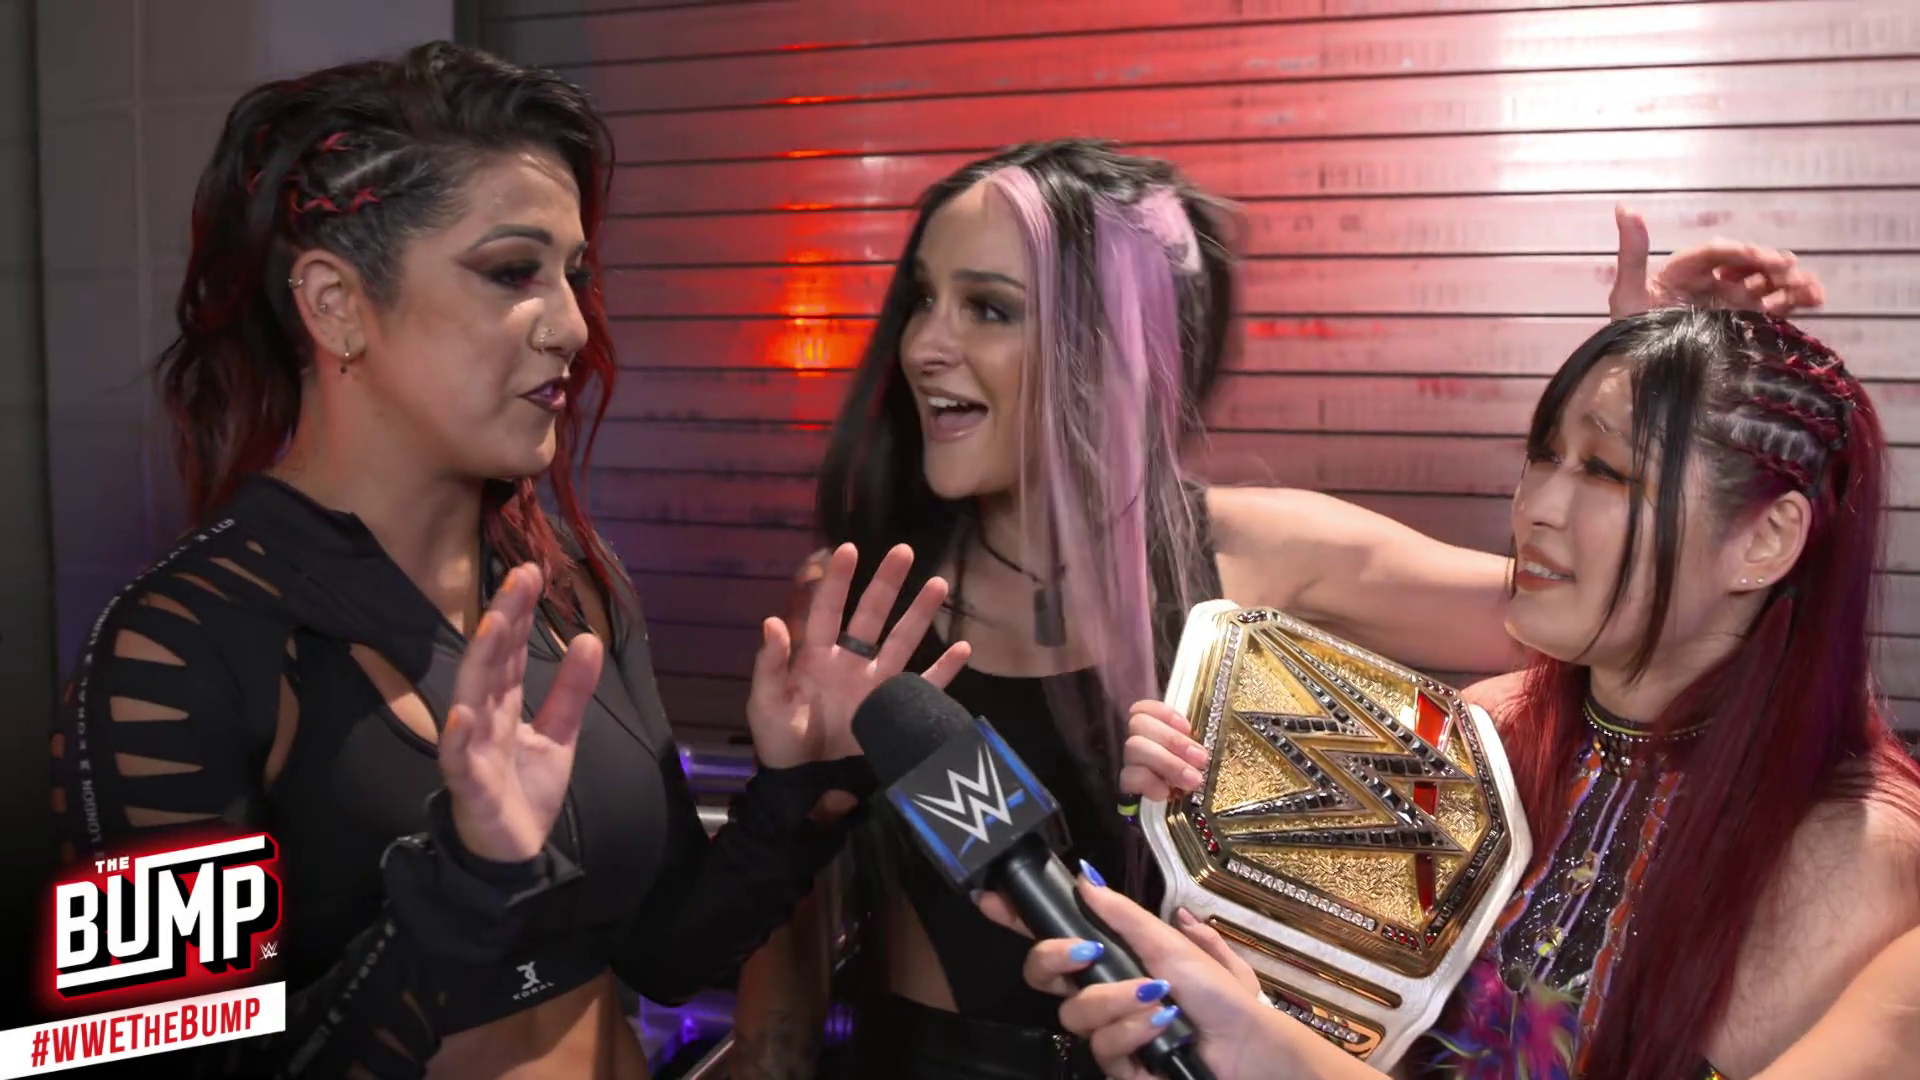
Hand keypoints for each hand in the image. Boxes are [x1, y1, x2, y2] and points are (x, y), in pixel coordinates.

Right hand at [440, 564, 605, 862]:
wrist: (513, 853)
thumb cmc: (525, 790)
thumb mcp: (559, 735)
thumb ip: (571, 690)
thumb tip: (589, 639)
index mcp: (502, 706)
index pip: (509, 650)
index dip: (519, 611)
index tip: (532, 570)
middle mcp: (482, 719)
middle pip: (491, 661)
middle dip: (503, 618)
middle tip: (519, 575)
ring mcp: (472, 750)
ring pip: (472, 698)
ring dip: (481, 660)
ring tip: (493, 622)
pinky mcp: (470, 786)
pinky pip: (459, 760)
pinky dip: (457, 739)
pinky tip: (462, 715)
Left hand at [746, 543, 970, 767]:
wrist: (807, 786)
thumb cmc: (780, 743)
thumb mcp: (766, 705)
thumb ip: (769, 665)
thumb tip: (771, 621)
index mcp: (816, 656)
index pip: (828, 610)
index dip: (837, 581)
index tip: (847, 549)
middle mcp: (850, 661)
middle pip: (871, 615)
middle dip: (886, 584)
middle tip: (903, 551)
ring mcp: (875, 684)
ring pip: (902, 640)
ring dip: (920, 614)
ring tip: (938, 584)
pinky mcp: (894, 709)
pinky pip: (925, 685)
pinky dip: (945, 669)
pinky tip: (964, 648)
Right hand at [976, 876, 1278, 1079]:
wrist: (1250, 1045)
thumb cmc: (1219, 994)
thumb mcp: (1172, 943)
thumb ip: (1123, 914)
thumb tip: (1083, 877)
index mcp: (1112, 959)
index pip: (1057, 938)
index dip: (1020, 920)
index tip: (992, 898)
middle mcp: (1102, 994)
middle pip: (1042, 977)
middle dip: (1054, 958)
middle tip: (1084, 950)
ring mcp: (1108, 1033)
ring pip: (1074, 1014)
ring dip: (1115, 999)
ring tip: (1158, 997)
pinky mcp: (1120, 1069)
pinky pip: (1104, 1048)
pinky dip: (1134, 1029)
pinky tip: (1163, 1023)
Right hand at [1120, 700, 1211, 802]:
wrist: (1176, 823)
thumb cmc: (1191, 781)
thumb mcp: (1194, 759)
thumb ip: (1192, 744)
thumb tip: (1207, 741)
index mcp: (1152, 732)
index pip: (1142, 708)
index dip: (1163, 712)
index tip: (1187, 727)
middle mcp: (1135, 743)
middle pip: (1138, 724)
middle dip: (1172, 739)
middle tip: (1201, 759)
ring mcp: (1128, 765)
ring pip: (1134, 748)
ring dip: (1168, 762)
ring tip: (1193, 780)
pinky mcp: (1126, 789)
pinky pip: (1129, 778)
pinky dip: (1149, 783)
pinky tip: (1166, 793)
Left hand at [1609, 205, 1825, 318]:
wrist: (1636, 373)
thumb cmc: (1629, 332)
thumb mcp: (1628, 293)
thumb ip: (1632, 253)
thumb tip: (1624, 208)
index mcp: (1686, 270)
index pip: (1717, 252)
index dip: (1738, 251)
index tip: (1756, 256)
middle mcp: (1713, 282)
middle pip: (1748, 264)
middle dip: (1771, 264)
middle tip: (1788, 270)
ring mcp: (1731, 302)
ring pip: (1767, 283)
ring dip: (1791, 281)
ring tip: (1813, 289)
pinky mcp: (1744, 322)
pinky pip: (1774, 307)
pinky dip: (1796, 301)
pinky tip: (1816, 300)